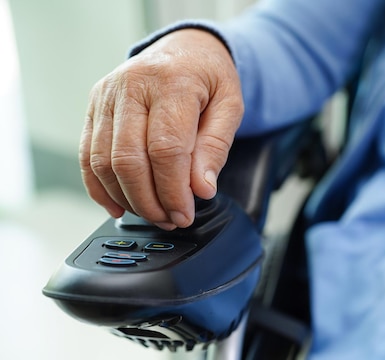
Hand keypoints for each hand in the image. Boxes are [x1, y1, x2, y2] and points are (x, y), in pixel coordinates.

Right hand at [79, 29, 242, 229]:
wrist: (184, 48)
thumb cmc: (209, 77)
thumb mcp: (230, 106)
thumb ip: (216, 147)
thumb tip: (201, 188)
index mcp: (171, 82)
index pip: (165, 149)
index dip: (173, 190)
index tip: (184, 213)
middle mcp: (131, 86)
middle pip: (129, 159)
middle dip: (150, 201)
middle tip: (171, 219)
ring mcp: (107, 96)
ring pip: (103, 162)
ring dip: (127, 198)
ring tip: (153, 214)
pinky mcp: (94, 108)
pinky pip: (87, 156)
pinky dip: (100, 187)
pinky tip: (119, 206)